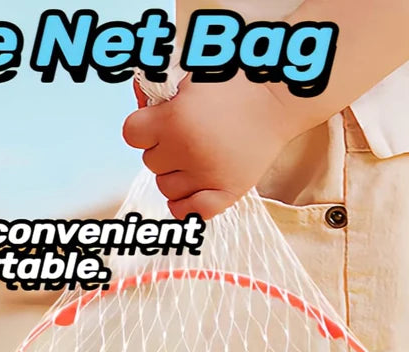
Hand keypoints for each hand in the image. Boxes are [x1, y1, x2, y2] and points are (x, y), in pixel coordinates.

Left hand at [122, 77, 304, 219]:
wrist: (277, 98)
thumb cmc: (235, 84)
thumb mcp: (191, 80)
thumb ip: (162, 99)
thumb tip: (141, 112)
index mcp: (174, 120)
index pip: (131, 135)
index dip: (143, 128)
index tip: (157, 123)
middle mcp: (187, 151)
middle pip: (150, 162)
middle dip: (163, 149)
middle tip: (186, 136)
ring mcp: (206, 175)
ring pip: (166, 189)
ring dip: (174, 176)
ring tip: (194, 159)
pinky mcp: (227, 193)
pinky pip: (191, 213)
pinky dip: (186, 206)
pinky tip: (192, 190)